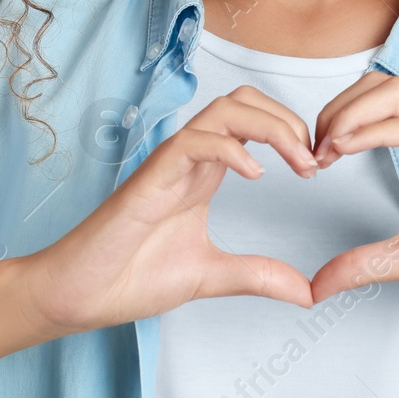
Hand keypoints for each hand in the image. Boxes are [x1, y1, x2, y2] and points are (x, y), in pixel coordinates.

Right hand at [18, 86, 318, 335]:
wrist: (80, 295)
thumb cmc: (130, 278)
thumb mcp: (213, 277)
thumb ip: (258, 277)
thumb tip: (308, 292)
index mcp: (204, 175)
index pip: (253, 123)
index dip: (293, 135)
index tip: (319, 169)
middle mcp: (189, 160)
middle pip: (245, 102)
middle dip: (288, 120)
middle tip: (315, 162)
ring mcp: (169, 165)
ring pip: (225, 110)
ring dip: (271, 127)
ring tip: (298, 163)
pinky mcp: (150, 178)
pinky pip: (194, 142)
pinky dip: (231, 149)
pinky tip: (255, 176)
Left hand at [309, 72, 398, 311]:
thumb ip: (363, 264)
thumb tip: (317, 286)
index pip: (375, 103)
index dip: (336, 121)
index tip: (313, 161)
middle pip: (379, 86)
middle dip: (336, 110)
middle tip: (312, 153)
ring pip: (396, 94)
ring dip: (350, 114)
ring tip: (325, 148)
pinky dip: (376, 131)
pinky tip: (347, 149)